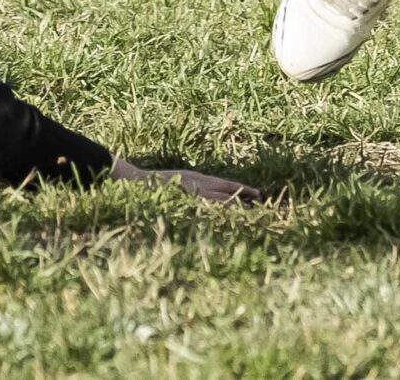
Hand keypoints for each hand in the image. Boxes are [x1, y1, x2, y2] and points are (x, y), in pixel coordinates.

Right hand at [111, 159, 259, 202]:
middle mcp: (199, 185)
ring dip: (234, 208)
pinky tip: (226, 221)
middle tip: (261, 203)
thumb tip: (213, 192)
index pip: (227, 184)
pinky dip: (217, 215)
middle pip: (227, 193)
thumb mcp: (184, 179)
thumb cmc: (159, 183)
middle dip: (244, 199)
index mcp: (200, 179)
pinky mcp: (184, 203)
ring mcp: (192, 195)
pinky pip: (204, 212)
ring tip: (251, 213)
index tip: (259, 194)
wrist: (137, 182)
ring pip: (219, 203)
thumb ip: (198, 185)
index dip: (243, 189)